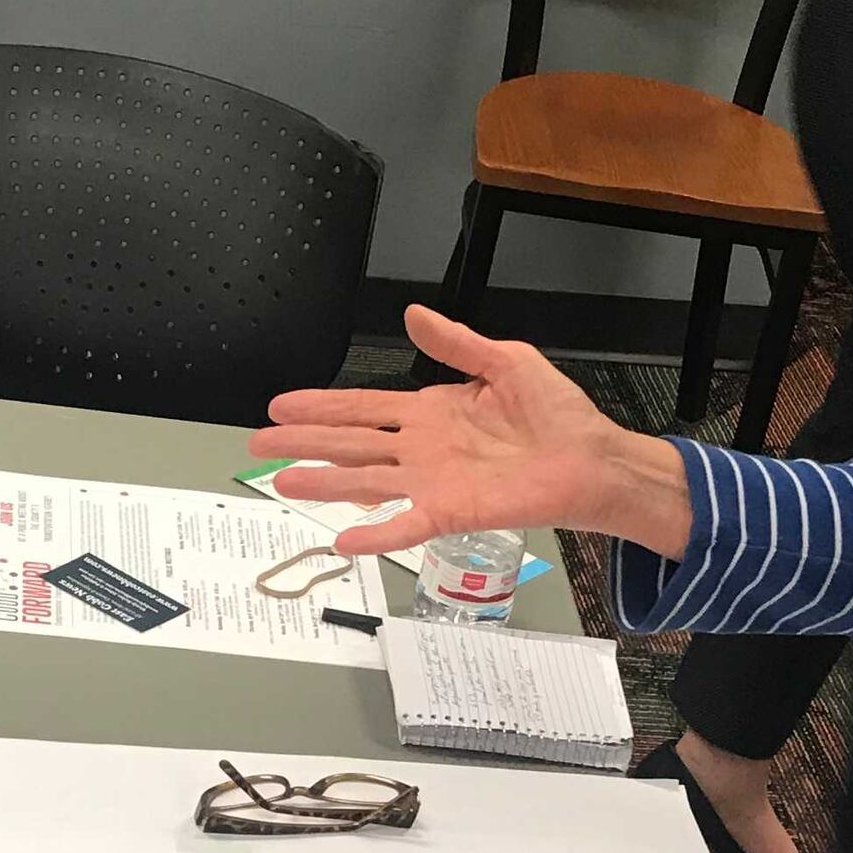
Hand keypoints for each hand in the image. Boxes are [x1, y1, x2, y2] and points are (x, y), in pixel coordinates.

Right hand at [252, 305, 690, 557]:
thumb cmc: (558, 416)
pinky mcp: (453, 510)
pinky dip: (376, 531)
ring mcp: (433, 481)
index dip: (322, 406)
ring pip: (365, 481)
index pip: (363, 408)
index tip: (283, 404)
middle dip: (303, 442)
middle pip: (350, 444)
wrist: (592, 458)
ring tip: (281, 480)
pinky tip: (343, 538)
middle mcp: (423, 449)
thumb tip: (413, 314)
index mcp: (431, 412)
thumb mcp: (505, 361)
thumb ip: (456, 343)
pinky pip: (407, 523)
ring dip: (322, 482)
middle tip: (259, 442)